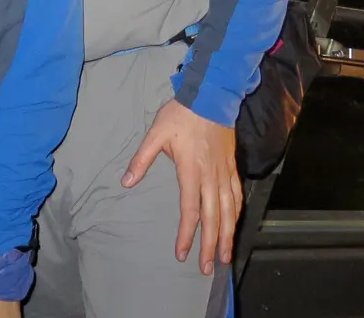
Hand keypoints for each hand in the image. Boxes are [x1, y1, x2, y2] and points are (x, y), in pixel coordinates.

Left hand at [122, 99, 241, 275]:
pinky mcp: (231, 166)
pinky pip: (237, 195)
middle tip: (207, 268)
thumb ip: (141, 159)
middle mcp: (210, 176)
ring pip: (228, 210)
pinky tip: (234, 225)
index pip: (190, 210)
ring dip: (226, 235)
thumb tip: (126, 182)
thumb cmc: (181, 114)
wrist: (211, 95)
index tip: (182, 253)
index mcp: (191, 171)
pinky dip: (236, 213)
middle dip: (210, 244)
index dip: (187, 234)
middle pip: (212, 217)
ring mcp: (224, 172)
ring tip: (224, 256)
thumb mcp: (156, 133)